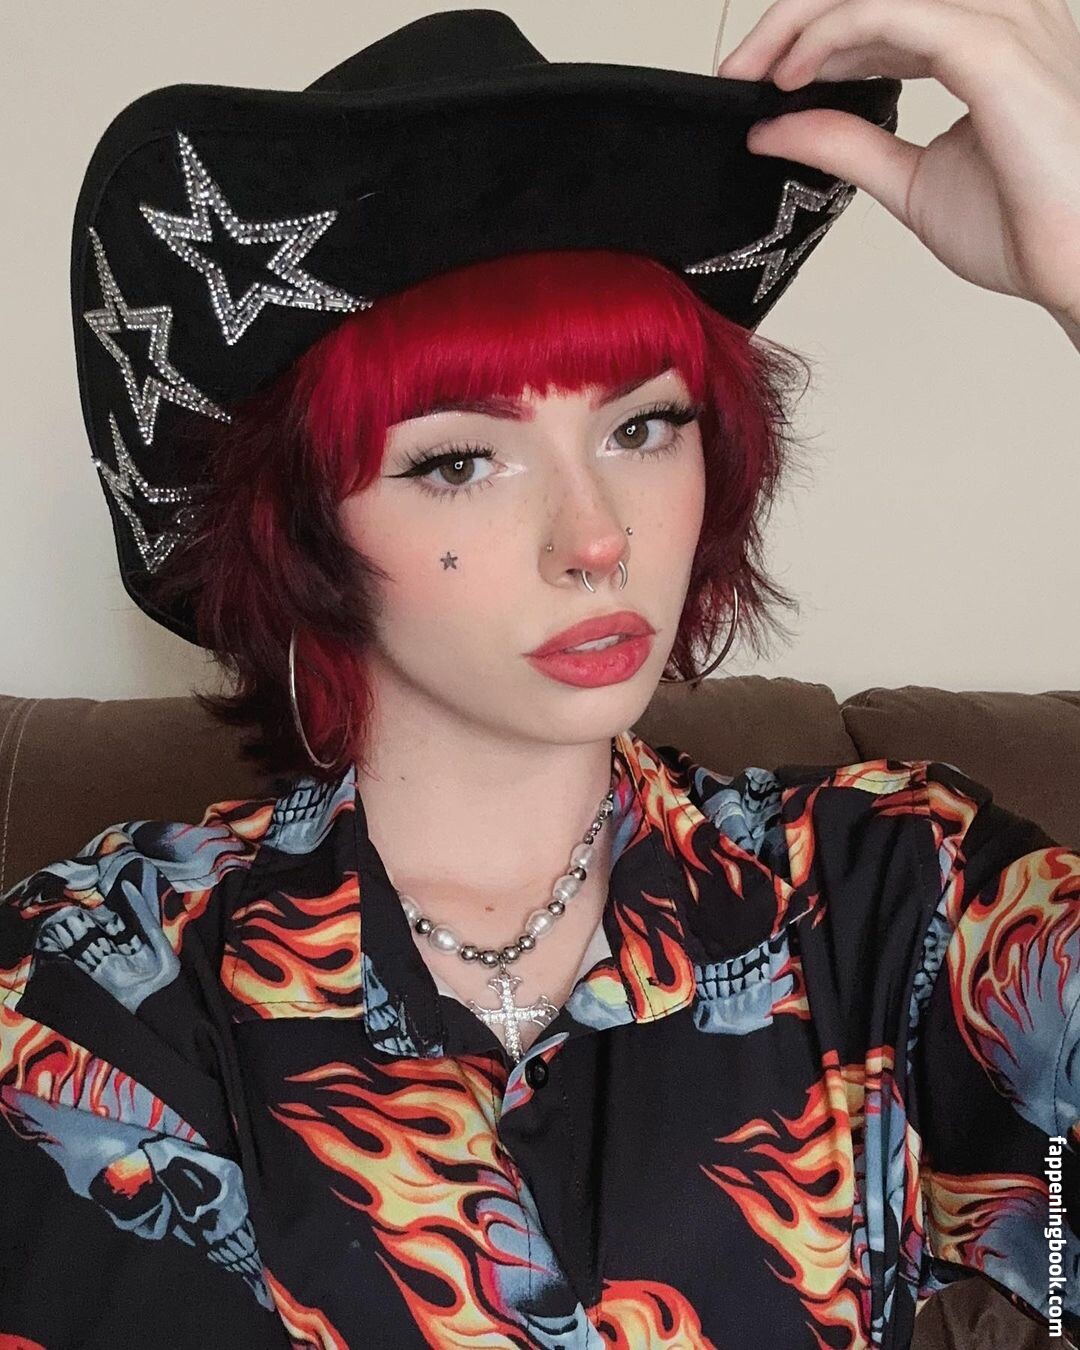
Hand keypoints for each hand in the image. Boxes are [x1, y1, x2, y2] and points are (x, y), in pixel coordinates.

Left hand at [716, 0, 1079, 341]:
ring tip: (753, 71)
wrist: (1078, 266)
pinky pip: (887, 13)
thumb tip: (775, 125)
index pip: (886, 12)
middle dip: (794, 20)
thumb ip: (846, 144)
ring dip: (801, 20)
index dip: (815, 36)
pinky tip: (790, 75)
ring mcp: (1001, 20)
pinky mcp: (991, 45)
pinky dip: (828, 36)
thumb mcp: (909, 182)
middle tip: (738, 71)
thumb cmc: (1027, 229)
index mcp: (985, 43)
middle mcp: (998, 16)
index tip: (755, 81)